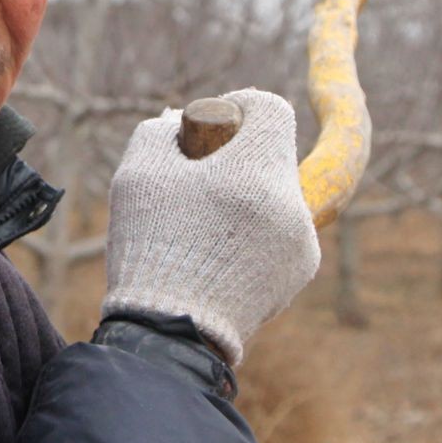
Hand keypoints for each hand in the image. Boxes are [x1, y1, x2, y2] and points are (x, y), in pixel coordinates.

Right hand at [101, 88, 320, 365]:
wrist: (172, 335)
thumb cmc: (152, 248)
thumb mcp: (138, 175)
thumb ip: (159, 132)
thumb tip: (181, 122)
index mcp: (258, 170)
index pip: (271, 109)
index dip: (240, 107)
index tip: (213, 127)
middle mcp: (292, 202)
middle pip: (273, 153)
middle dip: (237, 157)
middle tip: (196, 180)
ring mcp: (303, 240)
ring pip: (276, 194)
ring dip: (245, 196)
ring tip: (200, 227)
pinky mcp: (301, 270)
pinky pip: (281, 230)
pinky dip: (254, 232)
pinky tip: (217, 255)